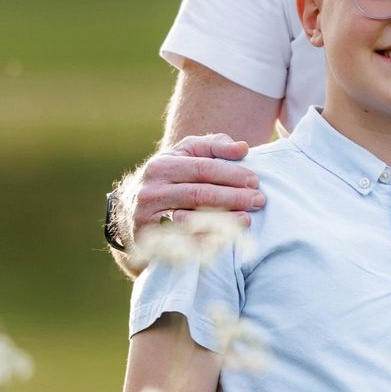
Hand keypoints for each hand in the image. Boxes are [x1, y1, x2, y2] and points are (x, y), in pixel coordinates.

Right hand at [127, 134, 265, 239]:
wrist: (131, 212)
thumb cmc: (170, 180)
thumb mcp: (184, 156)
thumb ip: (213, 146)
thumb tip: (242, 148)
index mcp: (161, 166)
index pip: (202, 168)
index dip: (231, 174)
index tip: (255, 180)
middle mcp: (151, 191)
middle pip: (199, 194)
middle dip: (233, 197)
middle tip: (259, 200)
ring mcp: (147, 218)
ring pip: (190, 220)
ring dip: (222, 221)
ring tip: (246, 220)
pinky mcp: (149, 242)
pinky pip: (181, 244)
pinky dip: (204, 243)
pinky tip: (225, 241)